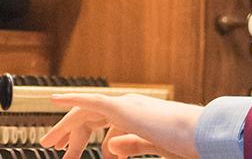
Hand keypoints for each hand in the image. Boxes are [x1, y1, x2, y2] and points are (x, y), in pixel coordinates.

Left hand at [40, 93, 203, 158]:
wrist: (200, 134)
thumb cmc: (186, 142)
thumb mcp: (154, 146)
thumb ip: (132, 144)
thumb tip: (111, 147)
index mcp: (137, 116)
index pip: (103, 123)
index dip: (84, 137)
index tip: (70, 152)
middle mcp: (129, 106)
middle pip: (89, 117)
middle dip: (70, 134)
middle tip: (53, 148)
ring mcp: (126, 105)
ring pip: (85, 112)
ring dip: (66, 126)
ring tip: (51, 143)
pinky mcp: (123, 108)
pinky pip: (91, 102)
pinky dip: (72, 99)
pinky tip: (54, 100)